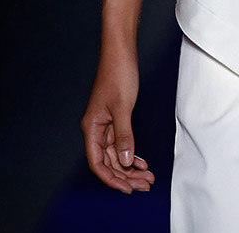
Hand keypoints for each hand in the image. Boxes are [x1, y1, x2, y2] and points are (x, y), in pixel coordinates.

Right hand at [80, 45, 154, 192]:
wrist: (121, 51)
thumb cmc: (118, 73)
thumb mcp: (123, 106)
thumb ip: (124, 135)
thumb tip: (126, 161)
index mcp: (91, 127)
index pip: (98, 163)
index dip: (111, 178)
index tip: (128, 188)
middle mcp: (96, 128)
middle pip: (108, 161)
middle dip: (126, 176)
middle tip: (145, 184)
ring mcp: (106, 123)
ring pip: (117, 153)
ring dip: (131, 166)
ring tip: (147, 176)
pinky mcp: (115, 117)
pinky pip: (122, 142)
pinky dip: (131, 152)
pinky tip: (141, 161)